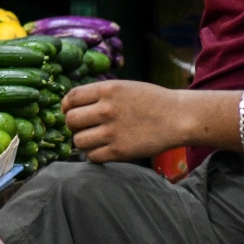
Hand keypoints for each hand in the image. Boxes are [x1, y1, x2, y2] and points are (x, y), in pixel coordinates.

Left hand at [62, 80, 188, 162]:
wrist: (177, 117)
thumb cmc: (150, 101)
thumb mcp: (123, 87)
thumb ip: (99, 94)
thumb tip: (73, 105)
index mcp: (107, 90)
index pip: (71, 98)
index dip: (66, 106)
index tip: (69, 111)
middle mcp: (106, 109)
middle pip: (71, 120)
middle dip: (73, 125)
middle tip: (82, 127)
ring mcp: (112, 131)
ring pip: (78, 140)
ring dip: (82, 141)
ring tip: (93, 139)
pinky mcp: (119, 151)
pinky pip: (92, 156)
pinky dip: (93, 154)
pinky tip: (102, 149)